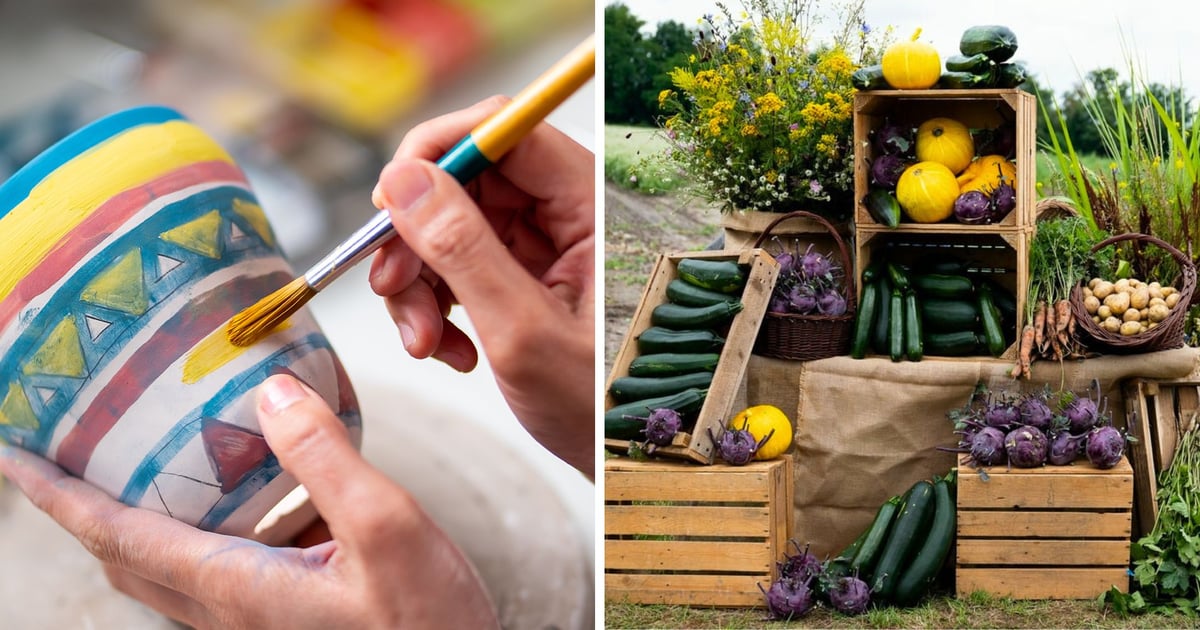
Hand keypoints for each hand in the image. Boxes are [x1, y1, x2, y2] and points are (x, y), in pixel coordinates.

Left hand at [0, 375, 498, 629]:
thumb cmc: (429, 627)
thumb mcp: (387, 530)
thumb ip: (326, 459)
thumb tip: (270, 395)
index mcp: (238, 587)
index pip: (117, 536)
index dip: (57, 494)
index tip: (13, 452)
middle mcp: (229, 609)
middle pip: (125, 556)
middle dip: (82, 506)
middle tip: (65, 453)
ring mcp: (255, 618)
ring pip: (168, 565)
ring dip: (136, 516)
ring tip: (145, 460)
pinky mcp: (285, 615)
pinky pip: (218, 567)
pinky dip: (204, 524)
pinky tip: (254, 489)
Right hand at [369, 97, 594, 476]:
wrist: (613, 460)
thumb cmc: (595, 407)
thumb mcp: (521, 331)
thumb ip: (462, 250)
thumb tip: (405, 180)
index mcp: (589, 206)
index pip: (504, 129)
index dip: (437, 151)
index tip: (388, 200)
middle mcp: (565, 213)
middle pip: (464, 180)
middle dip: (416, 237)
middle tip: (391, 288)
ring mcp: (540, 245)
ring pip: (448, 225)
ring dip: (419, 282)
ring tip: (426, 343)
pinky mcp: (519, 276)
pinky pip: (455, 265)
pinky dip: (436, 305)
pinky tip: (451, 350)